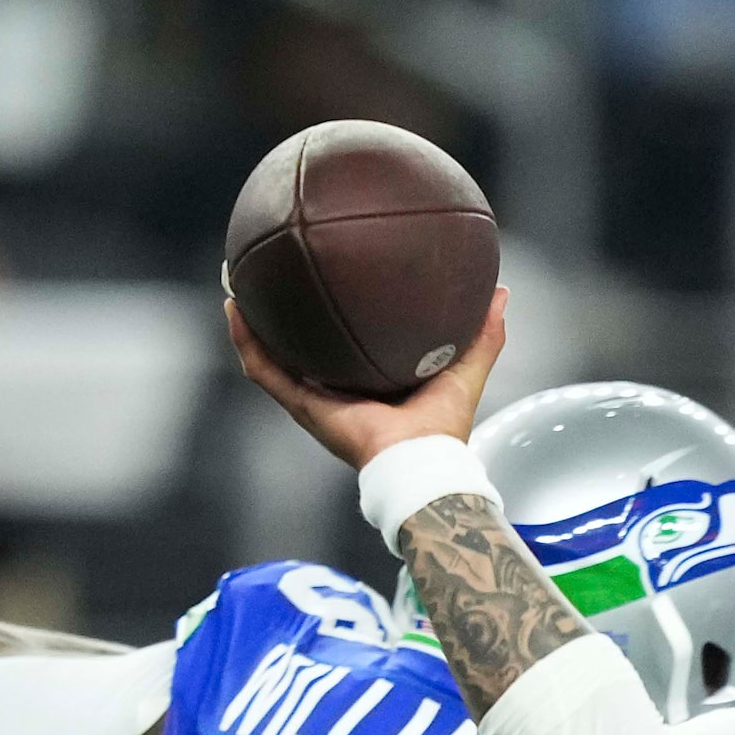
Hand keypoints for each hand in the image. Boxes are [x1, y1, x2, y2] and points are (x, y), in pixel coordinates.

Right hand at [228, 286, 508, 470]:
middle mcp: (337, 391)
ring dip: (251, 321)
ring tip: (237, 282)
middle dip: (284, 312)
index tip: (327, 277)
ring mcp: (315, 400)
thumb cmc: (445, 427)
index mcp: (370, 384)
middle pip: (302, 346)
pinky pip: (264, 370)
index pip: (345, 344)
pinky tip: (234, 308)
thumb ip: (484, 333)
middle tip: (272, 272)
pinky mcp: (302, 407)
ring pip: (272, 355)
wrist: (420, 461)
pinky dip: (246, 340)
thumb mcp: (467, 368)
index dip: (335, 314)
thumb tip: (501, 291)